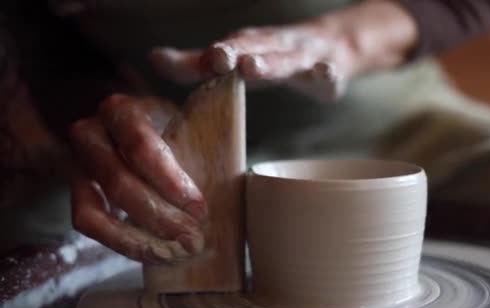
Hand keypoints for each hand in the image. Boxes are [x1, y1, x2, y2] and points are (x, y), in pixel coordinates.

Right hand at [70, 95, 206, 262]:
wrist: (131, 126)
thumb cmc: (166, 126)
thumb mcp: (182, 121)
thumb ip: (197, 136)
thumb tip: (230, 154)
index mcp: (120, 111)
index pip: (141, 146)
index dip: (170, 181)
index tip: (199, 208)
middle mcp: (91, 135)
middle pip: (119, 183)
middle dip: (158, 218)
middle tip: (193, 239)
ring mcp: (79, 166)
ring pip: (93, 212)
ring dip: (137, 240)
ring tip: (175, 254)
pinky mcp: (78, 194)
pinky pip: (91, 226)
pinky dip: (123, 245)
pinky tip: (156, 254)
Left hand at [149, 0, 416, 100]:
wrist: (333, 48)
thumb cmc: (277, 56)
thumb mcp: (238, 57)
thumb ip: (197, 63)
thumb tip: (152, 58)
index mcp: (246, 46)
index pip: (214, 52)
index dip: (191, 60)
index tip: (162, 62)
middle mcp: (270, 46)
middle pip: (248, 47)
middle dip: (229, 51)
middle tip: (213, 57)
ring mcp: (300, 57)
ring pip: (285, 59)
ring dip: (268, 62)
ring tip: (251, 66)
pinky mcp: (326, 73)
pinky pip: (326, 73)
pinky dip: (324, 73)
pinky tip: (324, 74)